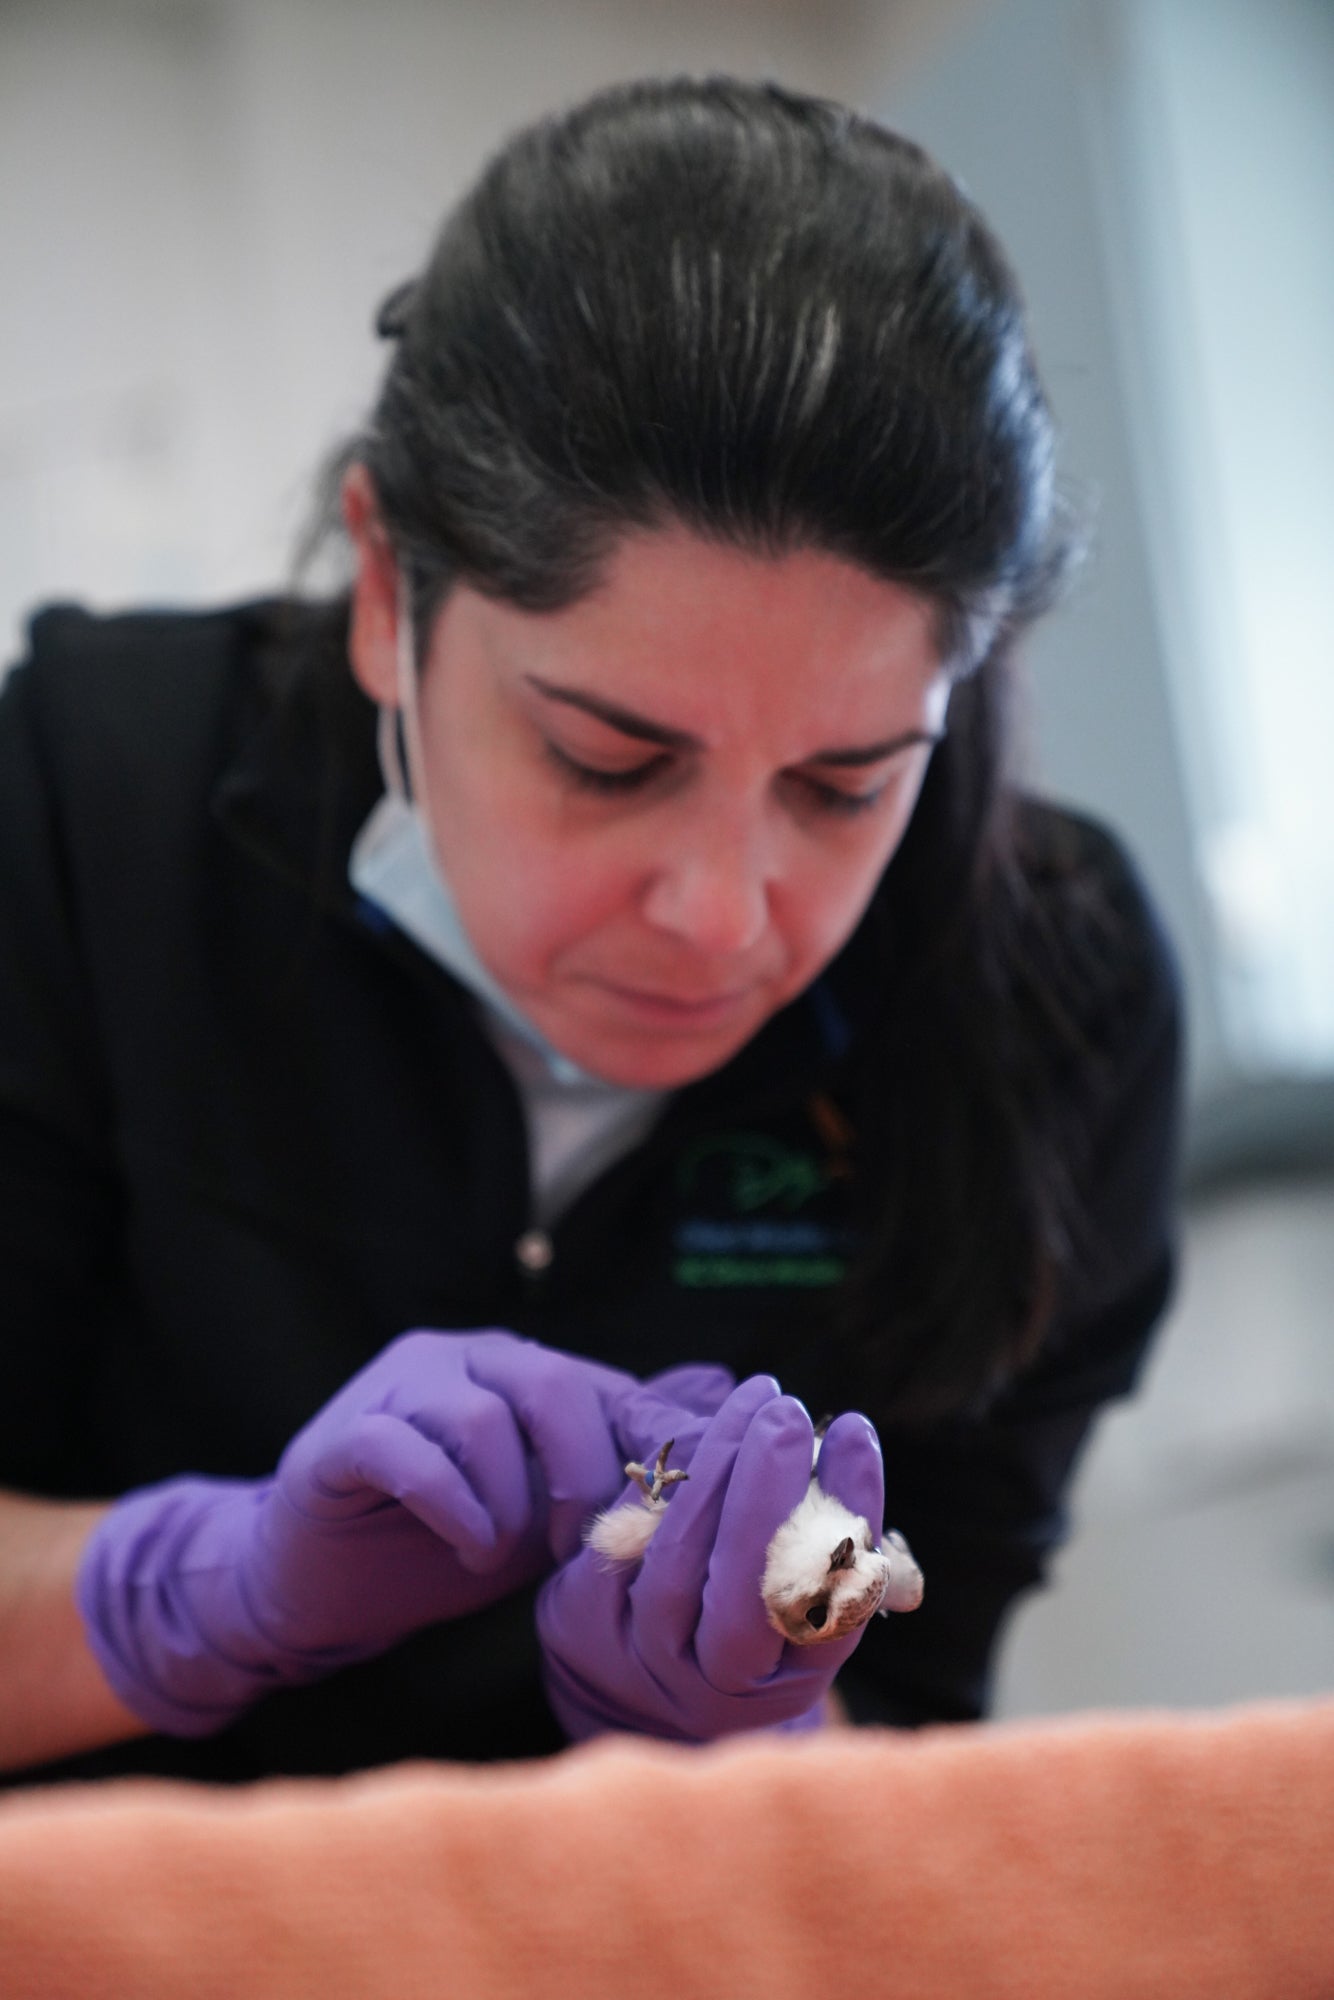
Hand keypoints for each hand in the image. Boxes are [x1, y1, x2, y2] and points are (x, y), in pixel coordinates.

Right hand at [77, 1331, 730, 1737]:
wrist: (318, 1582)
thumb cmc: (444, 1542)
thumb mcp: (547, 1514)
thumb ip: (616, 1462)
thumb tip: (723, 1395)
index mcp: (517, 1369)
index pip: (603, 1384)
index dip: (643, 1447)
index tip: (666, 1513)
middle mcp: (461, 1359)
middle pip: (551, 1383)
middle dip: (582, 1471)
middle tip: (580, 1540)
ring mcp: (398, 1390)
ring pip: (483, 1417)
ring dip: (509, 1503)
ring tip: (499, 1554)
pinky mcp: (342, 1437)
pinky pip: (406, 1451)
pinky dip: (451, 1505)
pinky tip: (465, 1545)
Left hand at [537, 1376, 884, 1743]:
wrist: (631, 1682)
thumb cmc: (739, 1615)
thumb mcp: (793, 1599)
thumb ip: (833, 1551)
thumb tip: (885, 1525)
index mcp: (792, 1679)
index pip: (839, 1598)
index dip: (851, 1513)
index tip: (856, 1433)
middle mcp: (720, 1684)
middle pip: (750, 1593)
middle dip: (769, 1493)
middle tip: (787, 1412)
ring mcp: (647, 1660)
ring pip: (679, 1560)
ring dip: (715, 1469)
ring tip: (753, 1400)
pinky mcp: (586, 1623)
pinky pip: (627, 1538)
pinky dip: (661, 1480)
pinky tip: (695, 1428)